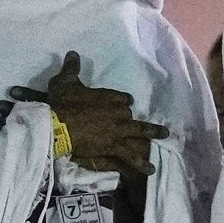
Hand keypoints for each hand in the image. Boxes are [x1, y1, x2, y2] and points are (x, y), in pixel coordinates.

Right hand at [6, 52, 166, 177]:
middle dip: (139, 120)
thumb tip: (73, 53)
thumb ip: (71, 68)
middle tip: (156, 126)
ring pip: (139, 132)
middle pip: (131, 116)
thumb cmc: (62, 103)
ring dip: (152, 134)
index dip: (123, 102)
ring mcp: (117, 130)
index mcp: (107, 96)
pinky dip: (140, 162)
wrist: (59, 125)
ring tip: (164, 138)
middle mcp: (117, 112)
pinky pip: (130, 155)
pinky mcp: (113, 146)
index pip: (122, 99)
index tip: (125, 103)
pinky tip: (150, 169)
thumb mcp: (65, 81)